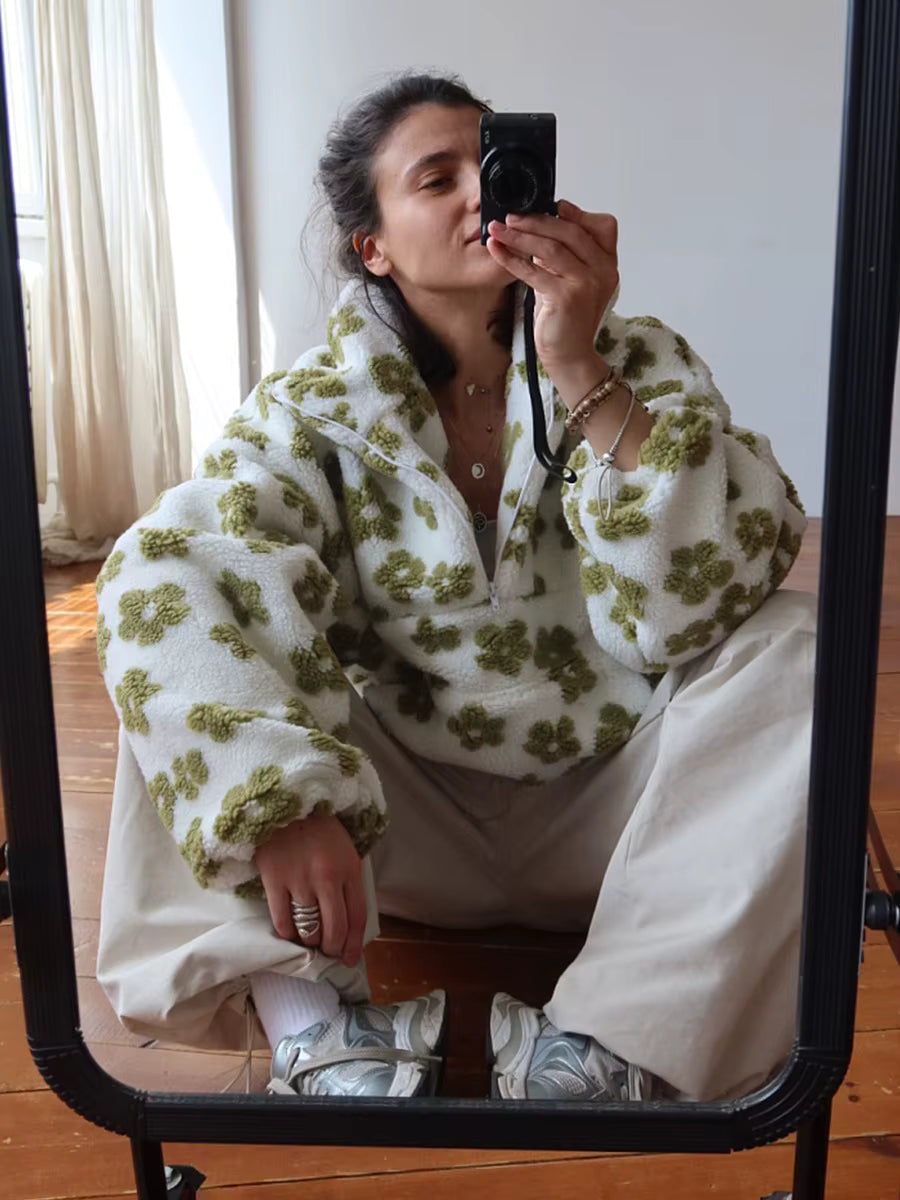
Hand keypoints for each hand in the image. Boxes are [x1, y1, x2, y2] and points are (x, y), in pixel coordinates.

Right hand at [254, 811, 366, 967]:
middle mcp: (327, 877)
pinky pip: (282, 921)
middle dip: (333, 948)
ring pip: (308, 929)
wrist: (284, 803)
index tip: (349, 959)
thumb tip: (347, 923)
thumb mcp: (345, 850)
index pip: (357, 917)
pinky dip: (287, 933)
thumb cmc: (318, 829)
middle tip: (328, 952)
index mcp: (349, 868)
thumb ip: (348, 881)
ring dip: (310, 941)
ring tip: (309, 939)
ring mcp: (299, 880)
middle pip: (334, 929)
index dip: (354, 944)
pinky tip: (290, 930)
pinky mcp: (273, 880)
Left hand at [485, 199, 618, 370]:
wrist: (569, 355)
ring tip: (497, 229)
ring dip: (520, 236)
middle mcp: (603, 271)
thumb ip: (564, 254)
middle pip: (570, 232)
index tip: (552, 204)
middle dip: (537, 221)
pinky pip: (534, 271)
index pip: (602, 227)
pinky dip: (511, 258)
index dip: (577, 213)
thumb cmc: (567, 318)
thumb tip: (538, 225)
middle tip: (512, 216)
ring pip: (551, 248)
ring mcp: (586, 284)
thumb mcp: (570, 279)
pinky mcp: (566, 297)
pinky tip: (497, 250)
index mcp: (608, 264)